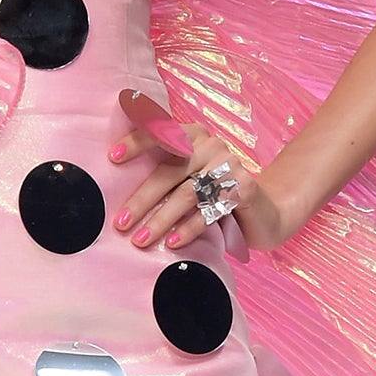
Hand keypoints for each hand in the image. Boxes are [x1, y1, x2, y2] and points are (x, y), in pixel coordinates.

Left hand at [109, 120, 295, 253]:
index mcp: (192, 135)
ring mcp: (229, 165)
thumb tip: (116, 189)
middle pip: (169, 171)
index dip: (137, 142)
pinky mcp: (244, 188)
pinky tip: (172, 243)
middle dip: (142, 200)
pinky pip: (210, 210)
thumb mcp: (188, 178)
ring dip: (161, 219)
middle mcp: (211, 144)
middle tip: (121, 223)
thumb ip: (163, 173)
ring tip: (141, 240)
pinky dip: (188, 228)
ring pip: (187, 193)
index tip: (113, 158)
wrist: (263, 210)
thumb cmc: (212, 194)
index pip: (161, 132)